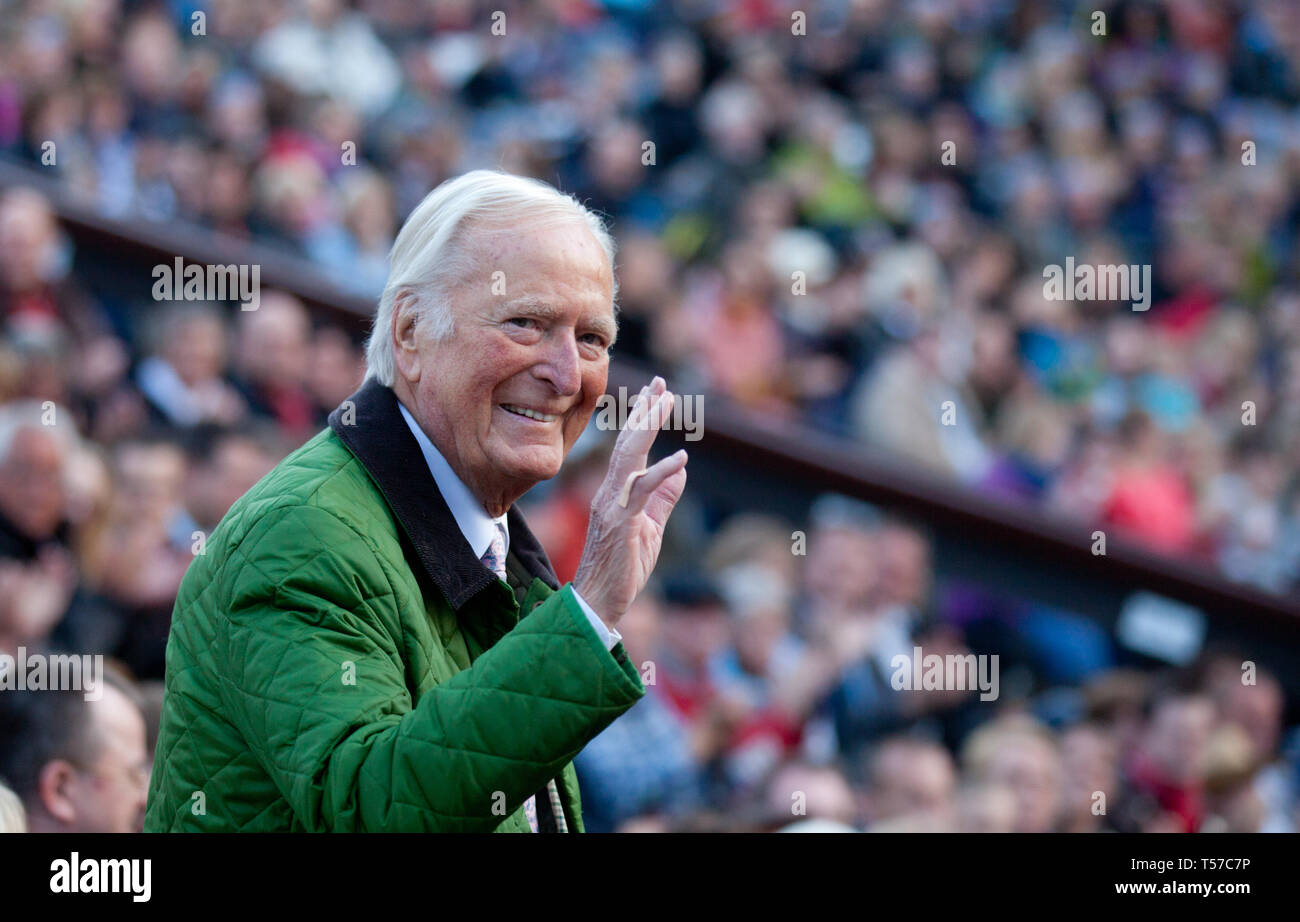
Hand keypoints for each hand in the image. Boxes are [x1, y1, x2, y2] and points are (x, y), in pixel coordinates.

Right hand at [573, 376, 687, 627]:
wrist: (598, 601)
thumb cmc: (621, 568)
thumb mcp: (650, 528)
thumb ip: (663, 498)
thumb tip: (680, 470)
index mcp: (617, 491)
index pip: (631, 447)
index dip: (643, 418)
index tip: (657, 391)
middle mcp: (611, 491)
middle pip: (628, 442)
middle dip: (644, 410)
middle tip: (661, 383)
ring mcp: (613, 504)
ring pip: (629, 456)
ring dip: (647, 427)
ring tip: (665, 401)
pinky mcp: (622, 522)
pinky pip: (641, 491)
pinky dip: (661, 473)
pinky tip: (681, 459)